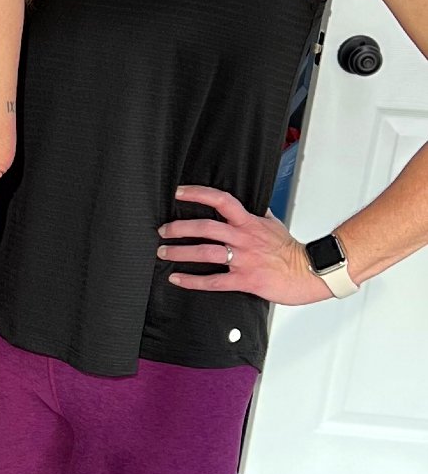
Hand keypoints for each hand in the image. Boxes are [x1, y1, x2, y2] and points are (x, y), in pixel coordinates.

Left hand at [158, 186, 328, 303]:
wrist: (311, 272)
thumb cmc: (291, 251)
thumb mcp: (274, 225)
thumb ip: (258, 215)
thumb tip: (251, 204)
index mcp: (250, 223)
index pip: (222, 201)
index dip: (199, 194)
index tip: (180, 192)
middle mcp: (244, 239)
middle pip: (207, 227)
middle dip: (180, 228)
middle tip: (164, 230)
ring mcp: (244, 259)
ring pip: (206, 252)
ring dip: (181, 252)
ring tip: (164, 253)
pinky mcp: (245, 280)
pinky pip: (214, 280)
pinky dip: (192, 280)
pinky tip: (178, 279)